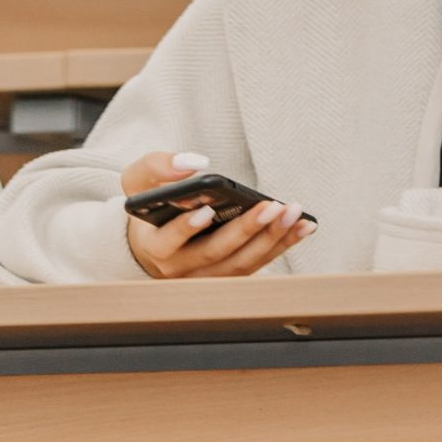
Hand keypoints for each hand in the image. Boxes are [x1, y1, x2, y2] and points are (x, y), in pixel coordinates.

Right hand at [120, 151, 311, 279]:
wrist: (154, 237)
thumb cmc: (150, 204)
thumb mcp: (138, 180)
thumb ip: (157, 167)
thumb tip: (193, 163)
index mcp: (154, 246)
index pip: (167, 242)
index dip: (186, 228)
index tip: (207, 209)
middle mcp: (179, 270)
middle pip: (214, 254)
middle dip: (245, 229)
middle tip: (271, 206)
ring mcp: (206, 278)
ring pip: (240, 265)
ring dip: (271, 239)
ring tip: (294, 213)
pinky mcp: (229, 277)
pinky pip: (257, 264)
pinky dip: (282, 246)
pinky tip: (303, 226)